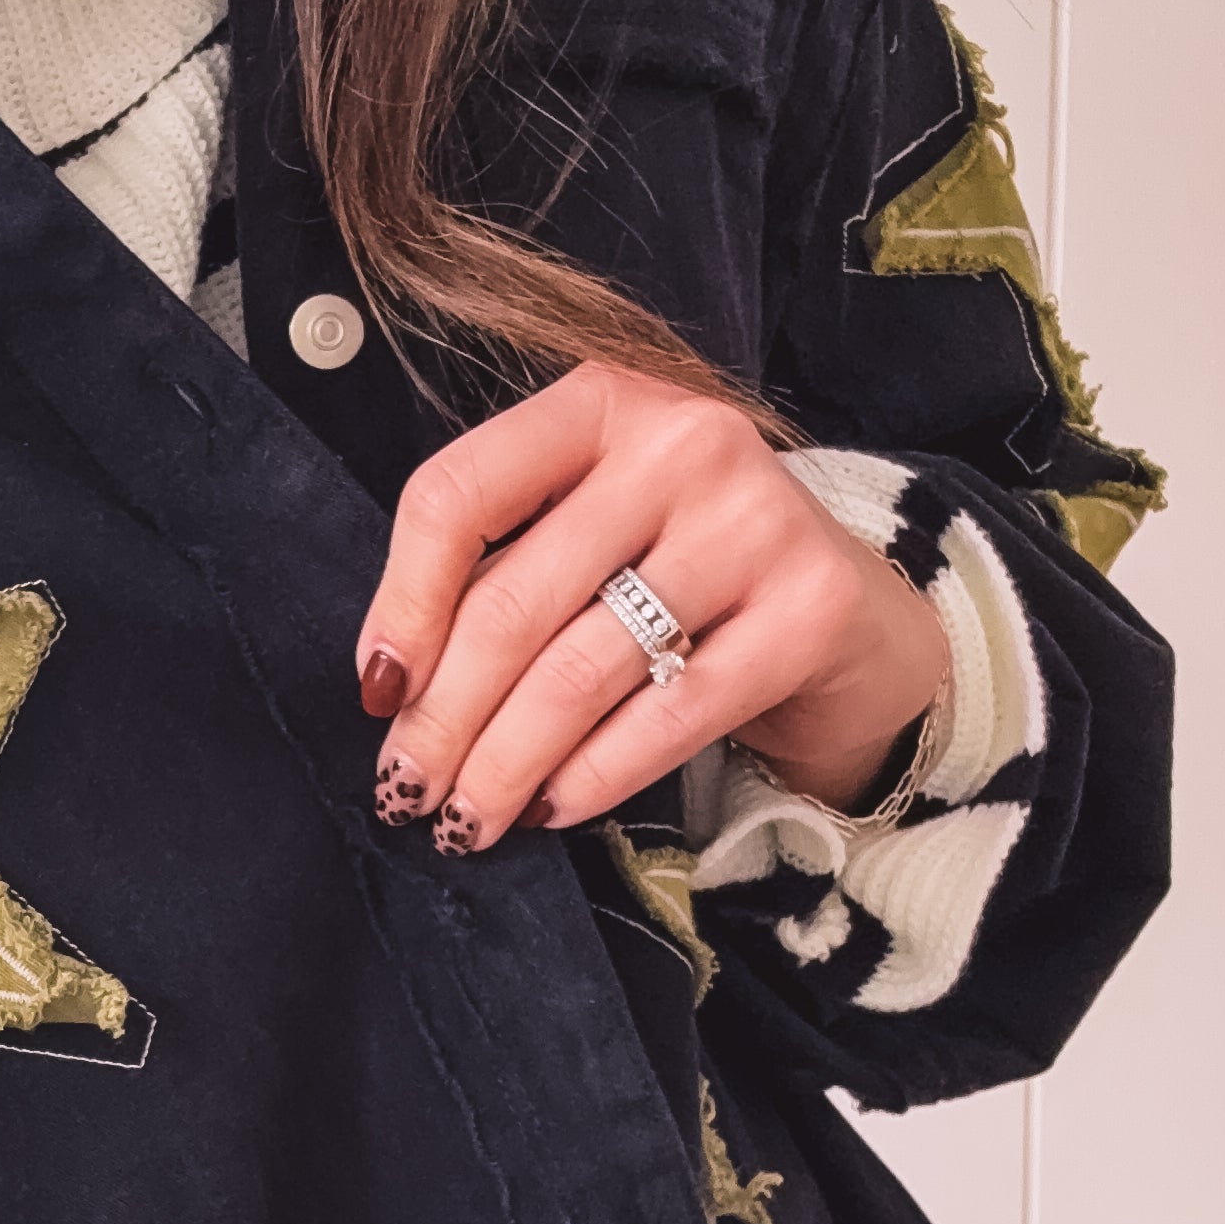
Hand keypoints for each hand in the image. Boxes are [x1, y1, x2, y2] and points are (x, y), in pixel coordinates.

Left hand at [359, 361, 947, 851]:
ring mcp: (755, 521)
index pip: (458, 494)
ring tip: (466, 818)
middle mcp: (682, 443)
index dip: (401, 605)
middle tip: (406, 789)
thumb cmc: (678, 569)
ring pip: (582, 670)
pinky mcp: (810, 609)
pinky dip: (594, 775)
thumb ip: (497, 570)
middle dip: (444, 716)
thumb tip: (392, 688)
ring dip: (505, 763)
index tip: (378, 693)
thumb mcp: (585, 531)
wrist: (846, 609)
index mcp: (600, 405)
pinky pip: (668, 714)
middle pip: (514, 601)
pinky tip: (552, 807)